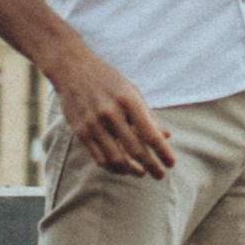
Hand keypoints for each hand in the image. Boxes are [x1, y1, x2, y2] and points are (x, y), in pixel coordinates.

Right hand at [51, 39, 174, 177]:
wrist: (73, 69)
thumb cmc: (108, 80)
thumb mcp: (132, 91)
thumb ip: (148, 115)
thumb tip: (167, 137)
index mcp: (128, 100)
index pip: (150, 134)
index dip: (163, 152)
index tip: (171, 164)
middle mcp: (111, 112)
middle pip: (136, 150)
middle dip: (151, 166)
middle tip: (160, 175)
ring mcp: (94, 123)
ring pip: (117, 159)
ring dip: (132, 170)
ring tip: (141, 173)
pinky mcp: (81, 131)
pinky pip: (99, 158)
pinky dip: (113, 167)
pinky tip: (122, 168)